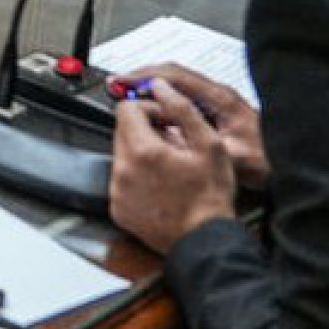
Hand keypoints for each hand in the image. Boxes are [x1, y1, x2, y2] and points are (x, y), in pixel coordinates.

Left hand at [108, 79, 239, 254]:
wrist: (204, 241)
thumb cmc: (210, 199)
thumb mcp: (209, 145)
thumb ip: (182, 109)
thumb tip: (161, 87)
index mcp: (142, 151)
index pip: (126, 108)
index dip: (148, 108)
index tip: (164, 120)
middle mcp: (123, 171)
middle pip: (122, 131)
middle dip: (145, 130)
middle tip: (172, 143)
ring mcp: (117, 192)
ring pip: (121, 155)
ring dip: (141, 154)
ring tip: (169, 167)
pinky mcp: (118, 209)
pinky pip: (121, 180)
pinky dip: (136, 178)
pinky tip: (160, 185)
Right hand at [116, 65, 267, 188]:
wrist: (286, 160)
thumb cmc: (266, 158)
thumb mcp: (233, 156)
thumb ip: (204, 142)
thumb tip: (175, 133)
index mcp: (219, 98)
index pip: (174, 76)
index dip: (144, 76)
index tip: (122, 81)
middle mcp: (216, 93)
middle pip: (171, 73)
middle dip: (141, 76)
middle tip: (116, 84)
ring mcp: (216, 99)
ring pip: (176, 82)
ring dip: (149, 85)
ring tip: (127, 92)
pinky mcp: (215, 109)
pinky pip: (181, 94)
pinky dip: (161, 96)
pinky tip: (151, 108)